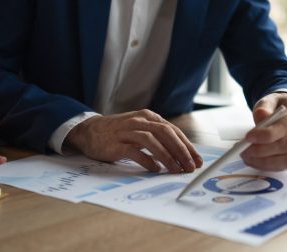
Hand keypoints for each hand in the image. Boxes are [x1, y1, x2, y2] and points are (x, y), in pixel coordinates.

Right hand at [66, 109, 202, 172]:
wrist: (90, 130)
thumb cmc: (119, 132)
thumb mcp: (140, 128)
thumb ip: (157, 135)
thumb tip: (180, 152)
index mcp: (148, 116)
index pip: (172, 130)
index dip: (186, 145)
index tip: (196, 159)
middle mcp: (139, 121)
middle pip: (165, 133)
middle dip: (181, 151)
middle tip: (190, 166)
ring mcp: (127, 131)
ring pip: (152, 141)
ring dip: (167, 156)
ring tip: (176, 170)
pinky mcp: (116, 143)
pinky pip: (134, 151)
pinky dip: (147, 160)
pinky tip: (155, 169)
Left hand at [241, 92, 286, 170]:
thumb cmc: (278, 105)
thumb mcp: (270, 100)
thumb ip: (265, 106)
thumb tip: (262, 116)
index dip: (269, 133)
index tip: (249, 137)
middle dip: (264, 149)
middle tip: (244, 150)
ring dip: (266, 161)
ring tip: (247, 156)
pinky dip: (269, 165)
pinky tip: (255, 161)